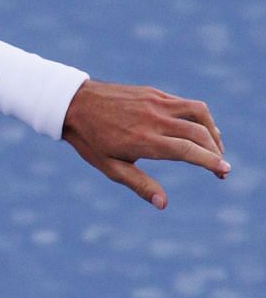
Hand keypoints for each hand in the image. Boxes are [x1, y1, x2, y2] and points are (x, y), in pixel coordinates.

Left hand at [63, 80, 230, 209]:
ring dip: (213, 131)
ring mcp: (155, 102)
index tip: (224, 172)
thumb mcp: (110, 167)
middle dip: (216, 152)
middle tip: (221, 169)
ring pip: (199, 113)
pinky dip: (200, 117)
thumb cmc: (90, 140)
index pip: (188, 150)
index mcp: (143, 140)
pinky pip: (186, 103)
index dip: (210, 161)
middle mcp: (154, 119)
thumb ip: (139, 185)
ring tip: (215, 149)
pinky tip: (199, 130)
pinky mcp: (154, 93)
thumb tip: (163, 204)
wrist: (73, 104)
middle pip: (199, 133)